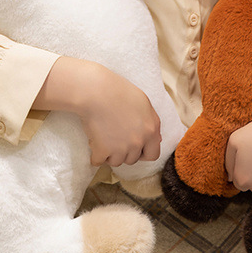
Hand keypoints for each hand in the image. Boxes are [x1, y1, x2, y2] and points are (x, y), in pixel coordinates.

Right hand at [35, 56, 161, 166]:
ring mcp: (122, 147)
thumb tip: (158, 140)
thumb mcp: (143, 103)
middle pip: (132, 159)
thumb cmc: (118, 91)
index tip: (134, 148)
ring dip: (109, 154)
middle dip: (124, 152)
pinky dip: (94, 155)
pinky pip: (98, 161)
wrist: (96, 91)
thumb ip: (151, 122)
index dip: (143, 152)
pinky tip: (93, 143)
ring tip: (103, 137)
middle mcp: (139, 141)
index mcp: (152, 129)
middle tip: (114, 138)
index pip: (153, 154)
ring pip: (116, 161)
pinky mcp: (103, 150)